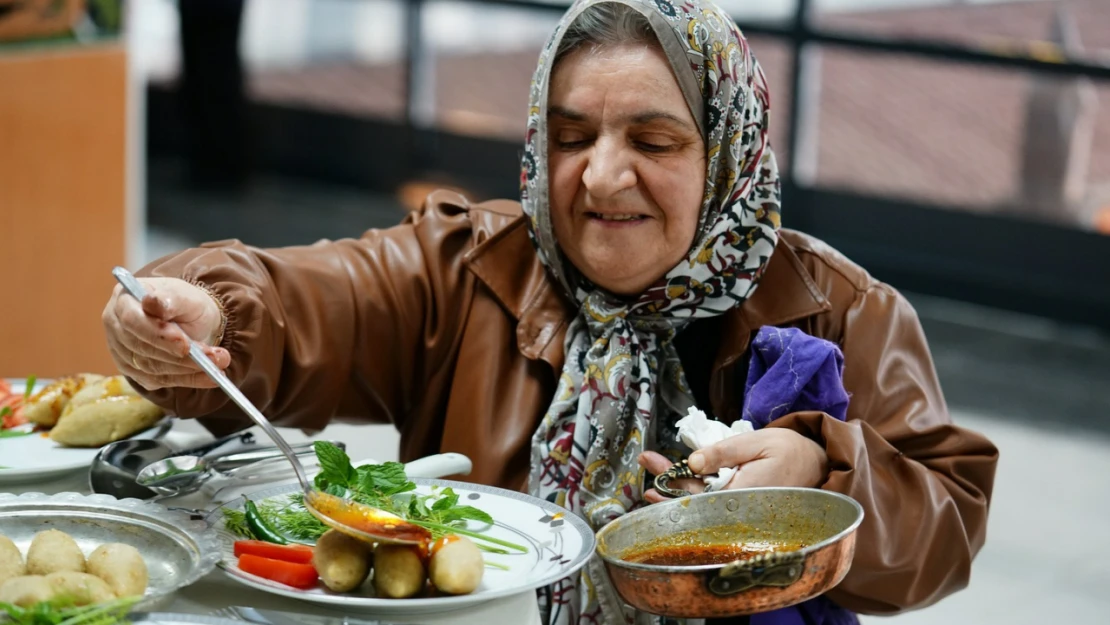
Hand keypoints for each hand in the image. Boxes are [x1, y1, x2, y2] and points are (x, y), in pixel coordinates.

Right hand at [102, 277, 229, 389]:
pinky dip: (187, 379)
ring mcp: (122, 351)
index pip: (132, 320)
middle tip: (215, 356)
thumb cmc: (184, 303)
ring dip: (189, 369)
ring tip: (220, 362)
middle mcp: (116, 326)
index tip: (185, 344)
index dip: (158, 334)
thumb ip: (171, 300)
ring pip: (151, 368)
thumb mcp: (184, 295)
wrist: (190, 318)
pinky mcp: (134, 371)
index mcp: (123, 299)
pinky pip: (158, 381)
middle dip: (181, 356)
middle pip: (142, 348)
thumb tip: (152, 302)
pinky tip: (210, 376)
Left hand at [639, 428, 828, 503]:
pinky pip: (714, 503)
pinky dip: (693, 496)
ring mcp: (742, 510)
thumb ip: (725, 452)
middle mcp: (740, 508)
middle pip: (696, 503)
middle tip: (647, 466)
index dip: (672, 488)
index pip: (699, 497)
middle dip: (668, 487)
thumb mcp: (758, 442)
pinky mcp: (744, 505)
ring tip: (650, 485)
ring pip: (702, 505)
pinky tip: (675, 489)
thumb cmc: (792, 451)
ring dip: (675, 493)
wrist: (820, 465)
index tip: (651, 476)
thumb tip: (692, 462)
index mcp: (744, 494)